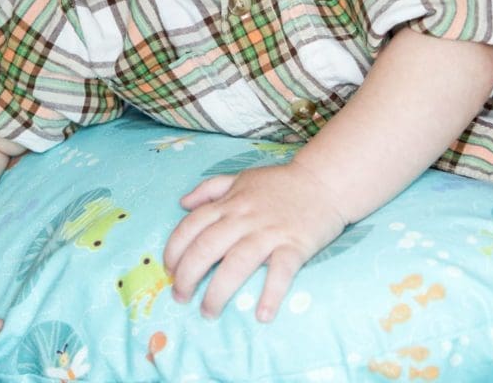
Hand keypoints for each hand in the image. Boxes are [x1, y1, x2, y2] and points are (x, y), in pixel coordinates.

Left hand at [163, 161, 346, 321]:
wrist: (323, 182)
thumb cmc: (280, 183)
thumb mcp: (241, 177)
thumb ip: (210, 188)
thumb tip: (182, 203)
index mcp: (229, 203)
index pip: (191, 226)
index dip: (174, 250)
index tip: (168, 271)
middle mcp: (244, 218)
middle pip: (206, 247)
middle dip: (188, 276)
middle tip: (180, 297)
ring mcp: (269, 232)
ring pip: (236, 263)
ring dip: (218, 291)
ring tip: (208, 312)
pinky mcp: (294, 246)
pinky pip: (280, 272)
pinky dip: (270, 294)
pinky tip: (261, 315)